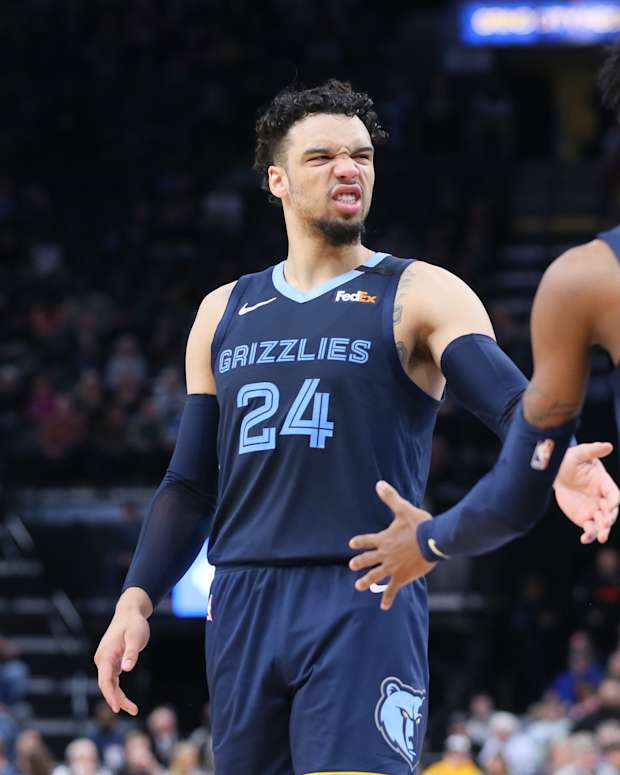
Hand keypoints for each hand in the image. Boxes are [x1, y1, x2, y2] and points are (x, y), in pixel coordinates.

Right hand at [94, 601, 149, 714]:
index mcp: (106, 654)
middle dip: (117, 699)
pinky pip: (112, 679)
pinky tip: (124, 699)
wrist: (129, 613)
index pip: (105, 679)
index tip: (117, 708)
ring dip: (118, 696)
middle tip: (134, 710)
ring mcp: (105, 661)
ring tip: (132, 708)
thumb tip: (126, 669)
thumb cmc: (133, 624)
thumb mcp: (136, 637)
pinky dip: (117, 689)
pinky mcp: (110, 661)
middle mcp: (102, 659)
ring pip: (109, 684)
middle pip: (106, 685)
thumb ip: (131, 653)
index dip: (110, 695)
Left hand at [348, 480, 435, 610]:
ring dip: (366, 581)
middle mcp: (385, 554)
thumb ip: (390, 498)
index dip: (359, 541)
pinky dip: (387, 598)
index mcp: (384, 538)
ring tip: (358, 586)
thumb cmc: (419, 524)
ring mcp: (392, 567)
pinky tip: (383, 606)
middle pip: (367, 559)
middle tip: (351, 565)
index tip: (351, 543)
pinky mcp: (402, 577)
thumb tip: (379, 483)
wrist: (432, 541)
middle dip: (359, 562)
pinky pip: (392, 589)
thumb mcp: (403, 509)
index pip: (367, 540)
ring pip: (375, 576)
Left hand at [554, 442, 618, 543]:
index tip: (609, 506)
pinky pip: (589, 528)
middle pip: (611, 512)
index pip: (614, 495)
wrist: (557, 471)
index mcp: (605, 483)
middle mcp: (602, 498)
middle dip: (610, 518)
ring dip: (602, 530)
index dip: (614, 501)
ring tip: (600, 538)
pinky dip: (589, 535)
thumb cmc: (571, 459)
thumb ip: (593, 450)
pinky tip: (584, 539)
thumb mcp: (580, 453)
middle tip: (605, 524)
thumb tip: (608, 445)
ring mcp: (594, 509)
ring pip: (601, 523)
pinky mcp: (583, 517)